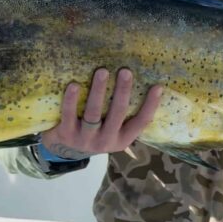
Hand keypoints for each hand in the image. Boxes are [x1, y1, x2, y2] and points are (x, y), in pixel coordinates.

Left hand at [40, 69, 163, 156]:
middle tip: (125, 71)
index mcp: (122, 139)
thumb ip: (122, 113)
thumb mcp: (112, 129)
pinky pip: (69, 115)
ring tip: (102, 71)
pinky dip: (71, 100)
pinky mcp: (67, 134)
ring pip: (94, 114)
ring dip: (98, 91)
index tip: (158, 87)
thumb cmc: (95, 131)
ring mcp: (86, 139)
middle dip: (122, 91)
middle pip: (118, 114)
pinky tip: (74, 85)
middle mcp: (106, 140)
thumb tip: (140, 80)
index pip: (141, 122)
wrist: (65, 150)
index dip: (151, 105)